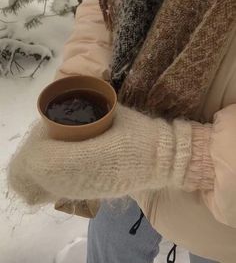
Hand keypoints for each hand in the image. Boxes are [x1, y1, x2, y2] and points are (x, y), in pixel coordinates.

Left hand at [8, 104, 191, 204]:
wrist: (165, 158)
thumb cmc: (142, 132)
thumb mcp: (116, 113)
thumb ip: (92, 108)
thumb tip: (71, 104)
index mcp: (98, 153)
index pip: (55, 159)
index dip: (40, 150)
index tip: (40, 135)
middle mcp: (93, 176)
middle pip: (51, 175)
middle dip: (37, 161)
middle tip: (39, 143)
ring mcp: (95, 188)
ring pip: (58, 187)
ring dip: (44, 174)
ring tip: (41, 157)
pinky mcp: (100, 193)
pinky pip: (69, 192)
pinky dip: (55, 184)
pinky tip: (50, 176)